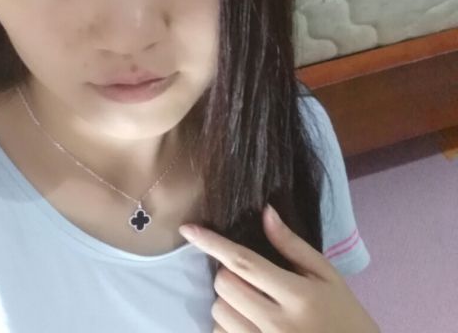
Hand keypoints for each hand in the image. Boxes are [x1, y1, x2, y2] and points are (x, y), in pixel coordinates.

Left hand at [178, 205, 379, 332]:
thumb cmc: (346, 317)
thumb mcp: (328, 277)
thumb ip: (293, 245)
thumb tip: (265, 211)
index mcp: (298, 296)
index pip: (244, 262)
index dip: (212, 242)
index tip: (188, 228)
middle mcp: (278, 324)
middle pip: (225, 285)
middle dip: (227, 274)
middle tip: (247, 277)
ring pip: (219, 312)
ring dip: (226, 301)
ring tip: (250, 304)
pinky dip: (226, 327)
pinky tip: (247, 325)